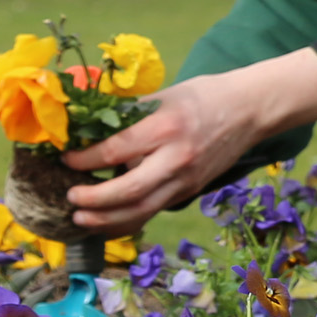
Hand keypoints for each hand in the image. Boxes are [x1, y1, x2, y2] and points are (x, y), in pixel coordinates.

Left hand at [63, 47, 316, 233]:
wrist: (250, 109)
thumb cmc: (203, 96)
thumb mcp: (163, 96)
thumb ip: (128, 114)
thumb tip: (86, 125)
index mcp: (165, 128)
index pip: (115, 150)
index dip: (85, 159)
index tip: (66, 160)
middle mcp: (176, 158)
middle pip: (128, 190)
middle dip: (94, 200)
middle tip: (70, 198)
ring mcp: (186, 179)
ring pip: (142, 210)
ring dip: (107, 220)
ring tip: (82, 220)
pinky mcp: (192, 190)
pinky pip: (155, 210)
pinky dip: (128, 220)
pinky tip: (108, 221)